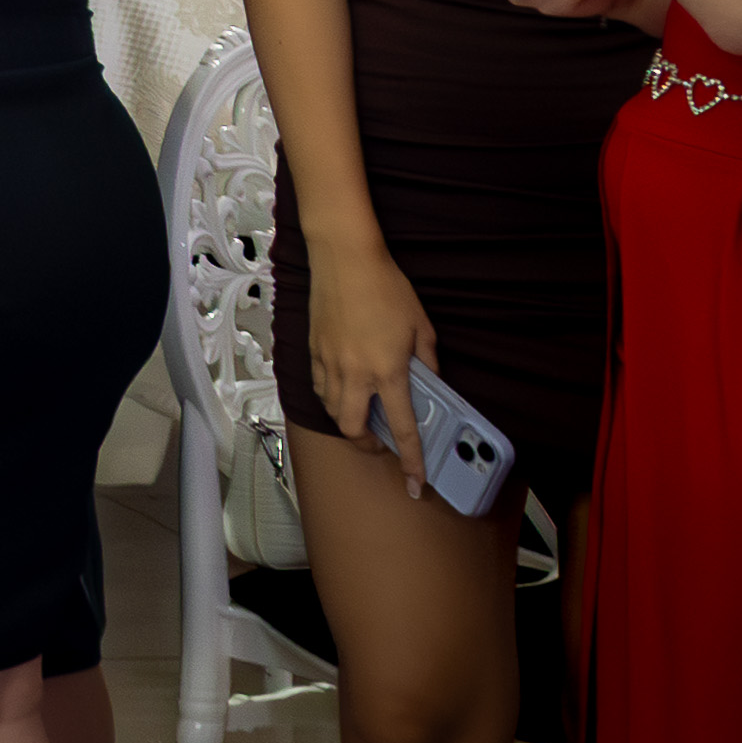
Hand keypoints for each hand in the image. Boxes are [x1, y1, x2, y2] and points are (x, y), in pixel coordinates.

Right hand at [300, 242, 446, 501]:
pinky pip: (320, 386)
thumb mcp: (421, 328)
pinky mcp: (314, 351)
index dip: (410, 459)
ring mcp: (329, 363)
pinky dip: (331, 396)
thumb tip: (428, 383)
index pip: (403, 428)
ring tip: (362, 411)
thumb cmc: (386, 288)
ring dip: (347, 419)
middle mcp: (355, 373)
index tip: (413, 482)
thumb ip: (426, 362)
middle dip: (365, 443)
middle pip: (351, 428)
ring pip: (331, 410)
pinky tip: (343, 386)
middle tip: (379, 441)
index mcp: (388, 371)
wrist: (345, 260)